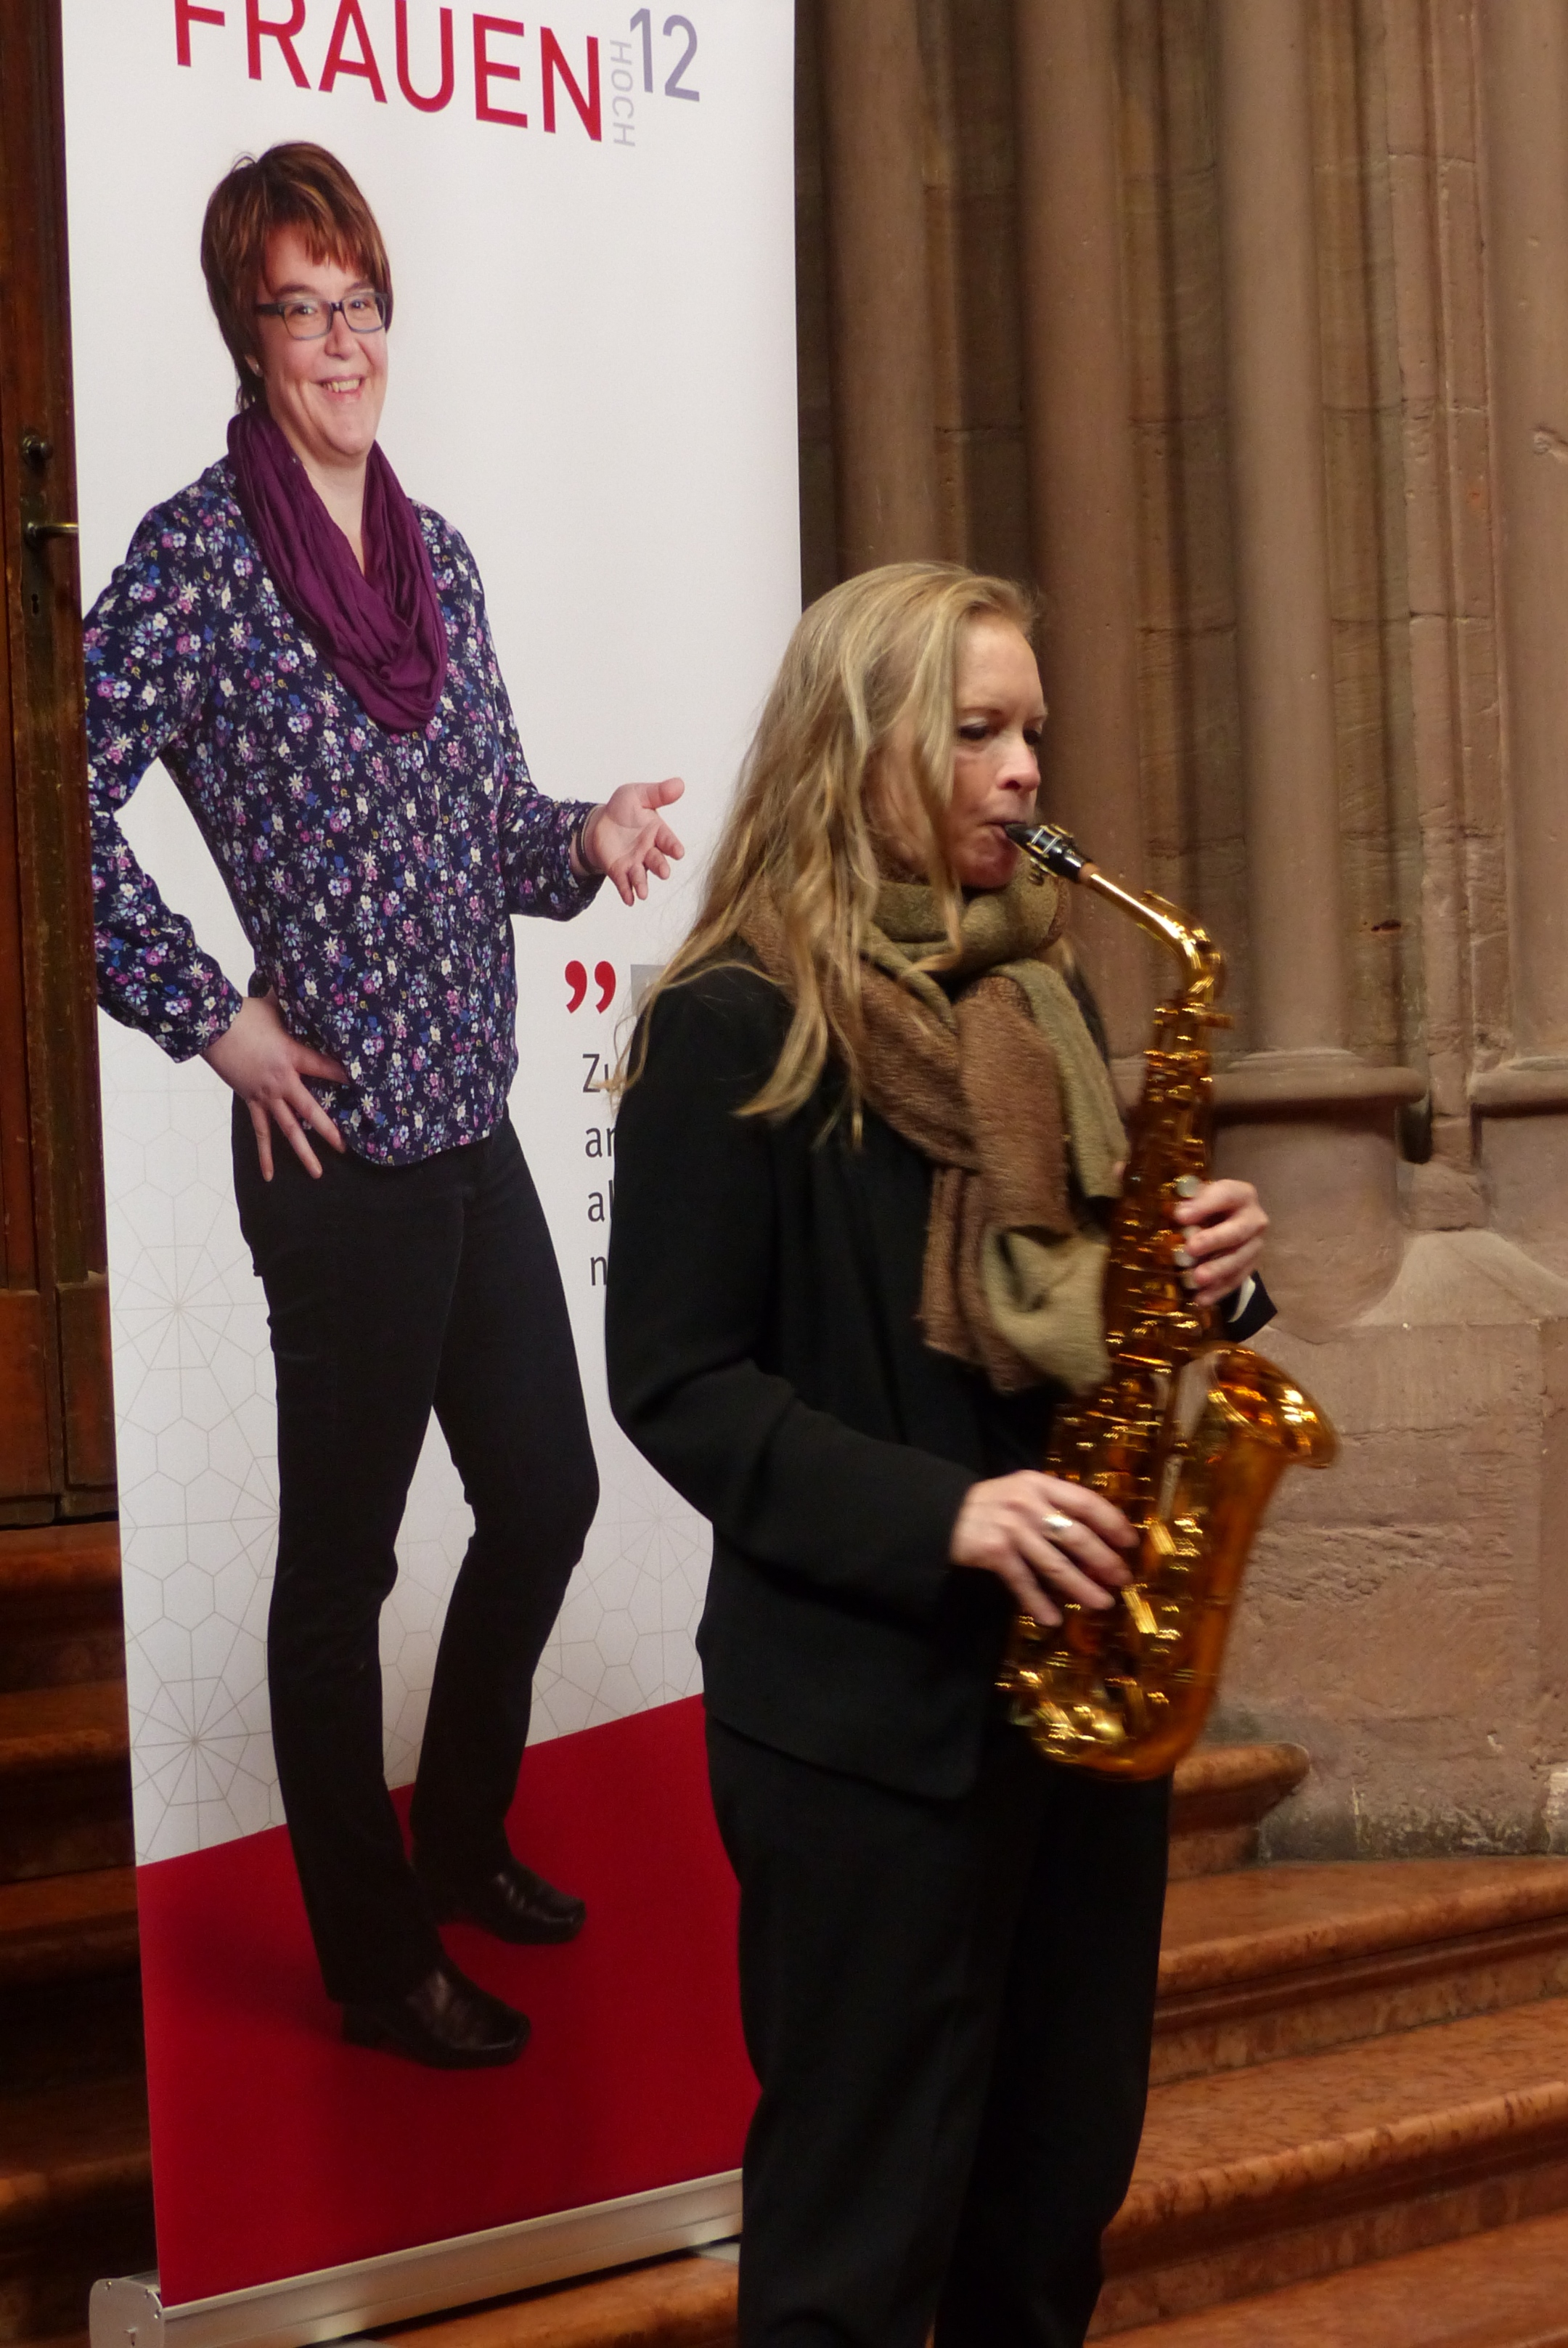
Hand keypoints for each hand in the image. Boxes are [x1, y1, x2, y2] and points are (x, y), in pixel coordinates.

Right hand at [202, 993, 348, 1181]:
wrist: (211, 1026)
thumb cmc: (245, 1013)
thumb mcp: (276, 1006)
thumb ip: (295, 1004)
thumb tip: (308, 982)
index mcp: (292, 1056)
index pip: (326, 1069)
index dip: (345, 1077)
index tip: (365, 1086)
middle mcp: (282, 1082)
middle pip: (311, 1111)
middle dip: (330, 1131)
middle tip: (346, 1148)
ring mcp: (265, 1095)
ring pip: (288, 1129)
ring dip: (303, 1152)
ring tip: (317, 1173)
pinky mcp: (251, 1101)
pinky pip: (260, 1132)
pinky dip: (265, 1155)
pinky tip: (270, 1175)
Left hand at [577, 778, 685, 904]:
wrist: (600, 823)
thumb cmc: (623, 809)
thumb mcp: (637, 795)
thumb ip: (657, 793)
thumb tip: (680, 784)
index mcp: (656, 831)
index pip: (667, 839)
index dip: (673, 846)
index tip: (678, 852)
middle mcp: (649, 850)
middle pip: (657, 860)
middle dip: (660, 866)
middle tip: (664, 873)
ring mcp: (635, 862)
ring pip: (641, 875)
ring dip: (643, 884)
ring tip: (643, 893)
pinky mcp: (620, 872)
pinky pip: (624, 883)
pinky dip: (627, 892)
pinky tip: (629, 900)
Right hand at [949, 1471, 1135, 1626]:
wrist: (943, 1513)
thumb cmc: (992, 1506)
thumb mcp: (1024, 1493)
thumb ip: (1054, 1506)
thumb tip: (1097, 1541)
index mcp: (1041, 1485)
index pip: (1087, 1502)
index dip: (1112, 1522)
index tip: (1130, 1542)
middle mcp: (1029, 1504)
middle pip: (1077, 1536)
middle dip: (1104, 1560)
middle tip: (1121, 1579)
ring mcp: (1012, 1528)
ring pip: (1055, 1564)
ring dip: (1081, 1587)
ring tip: (1101, 1603)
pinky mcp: (994, 1552)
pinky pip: (1023, 1582)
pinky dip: (1038, 1602)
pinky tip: (1051, 1619)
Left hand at [1171, 1178, 1266, 1303]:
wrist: (1225, 1222)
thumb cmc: (1207, 1207)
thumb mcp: (1198, 1199)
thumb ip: (1190, 1204)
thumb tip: (1178, 1214)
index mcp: (1241, 1195)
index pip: (1226, 1195)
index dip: (1204, 1205)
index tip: (1180, 1216)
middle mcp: (1254, 1219)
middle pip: (1237, 1231)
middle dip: (1214, 1240)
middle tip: (1190, 1248)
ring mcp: (1255, 1245)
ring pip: (1239, 1259)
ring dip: (1217, 1270)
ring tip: (1196, 1278)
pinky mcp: (1251, 1266)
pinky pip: (1237, 1280)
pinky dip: (1219, 1290)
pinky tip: (1201, 1299)